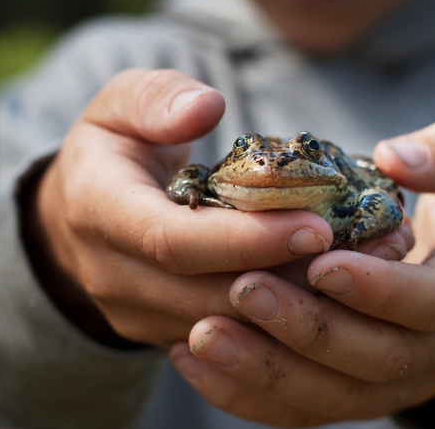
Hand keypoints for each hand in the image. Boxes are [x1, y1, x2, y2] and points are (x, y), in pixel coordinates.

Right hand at [24, 68, 334, 347]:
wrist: (73, 216)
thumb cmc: (111, 150)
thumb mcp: (119, 106)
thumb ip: (158, 98)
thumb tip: (209, 107)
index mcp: (99, 212)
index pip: (174, 242)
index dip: (247, 240)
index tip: (317, 226)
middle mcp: (114, 276)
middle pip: (209, 295)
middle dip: (288, 279)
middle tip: (361, 252)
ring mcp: (138, 313)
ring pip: (226, 326)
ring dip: (295, 302)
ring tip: (360, 268)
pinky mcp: (163, 331)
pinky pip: (230, 336)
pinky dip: (281, 315)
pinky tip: (329, 287)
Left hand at [170, 120, 434, 425]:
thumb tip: (395, 157)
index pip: (430, 304)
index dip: (377, 289)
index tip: (321, 263)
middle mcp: (433, 354)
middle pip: (371, 360)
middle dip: (306, 329)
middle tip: (245, 291)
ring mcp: (391, 383)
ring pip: (328, 396)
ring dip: (264, 370)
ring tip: (202, 335)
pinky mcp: (352, 393)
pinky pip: (300, 409)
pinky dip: (246, 392)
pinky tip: (193, 360)